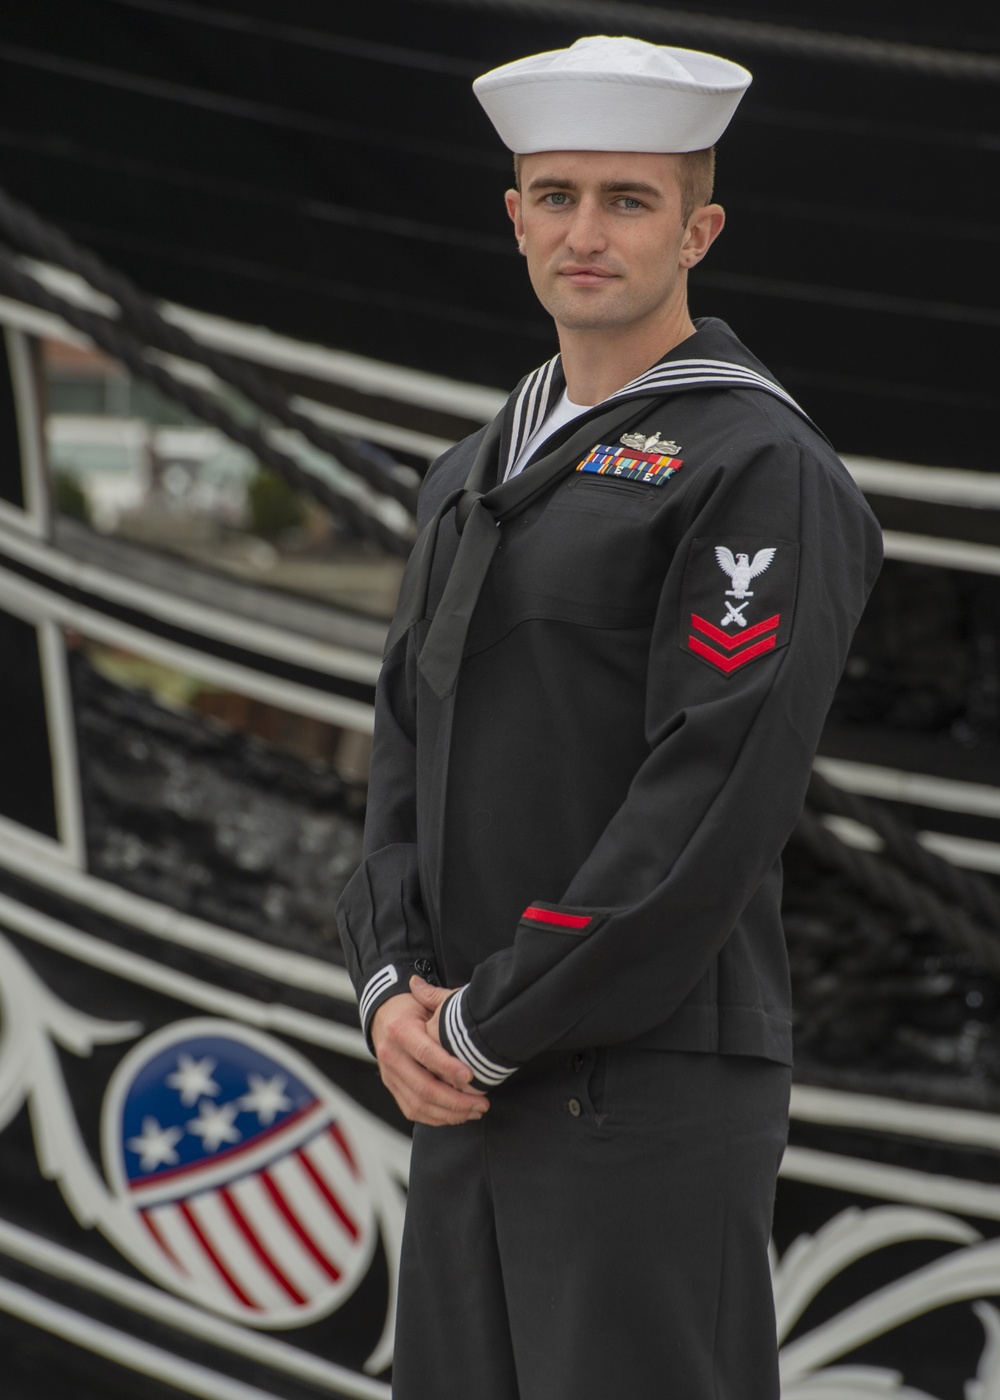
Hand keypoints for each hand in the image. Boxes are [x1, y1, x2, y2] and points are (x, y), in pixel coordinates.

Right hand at [370, 986, 487, 1127]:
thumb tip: (453, 995)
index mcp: (400, 1030)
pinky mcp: (392, 1087)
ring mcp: (389, 1075)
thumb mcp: (423, 999)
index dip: (448, 1067)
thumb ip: (437, 999)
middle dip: (456, 1101)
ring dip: (450, 1113)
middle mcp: (391, 1056)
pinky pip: (413, 1111)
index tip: (471, 1077)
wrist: (382, 1017)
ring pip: (419, 1104)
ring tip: (476, 1111)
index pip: (425, 1053)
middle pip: (423, 1087)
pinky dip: (437, 1118)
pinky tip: (459, 1116)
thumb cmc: (410, 1008)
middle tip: (482, 1103)